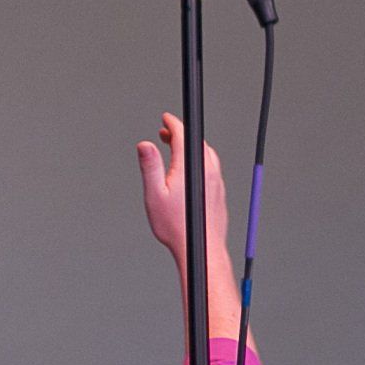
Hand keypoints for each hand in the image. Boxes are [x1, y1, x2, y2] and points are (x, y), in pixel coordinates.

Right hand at [136, 113, 228, 263]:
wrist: (201, 246)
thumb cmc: (177, 226)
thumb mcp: (154, 195)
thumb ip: (150, 167)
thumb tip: (145, 145)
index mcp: (190, 167)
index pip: (183, 135)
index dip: (173, 123)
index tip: (166, 118)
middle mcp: (207, 170)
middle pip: (196, 142)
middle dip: (180, 134)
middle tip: (166, 133)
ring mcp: (216, 180)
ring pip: (206, 153)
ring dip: (191, 147)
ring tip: (176, 150)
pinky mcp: (220, 190)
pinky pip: (212, 166)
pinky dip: (200, 160)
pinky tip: (190, 170)